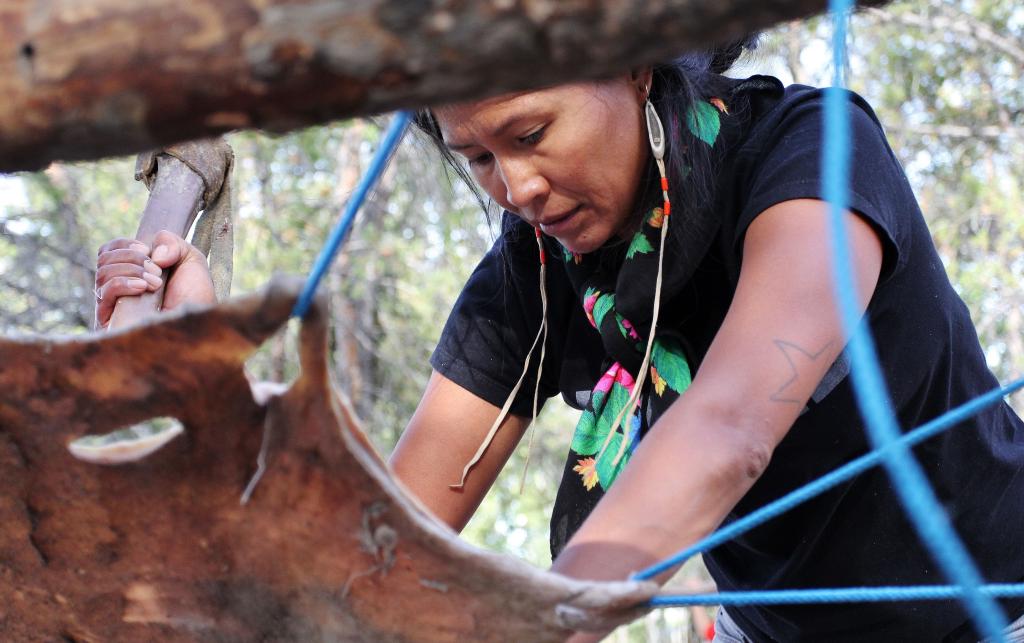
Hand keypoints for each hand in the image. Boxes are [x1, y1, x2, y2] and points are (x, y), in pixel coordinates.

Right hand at [95, 230, 215, 328]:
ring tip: (155, 283)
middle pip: (104, 259)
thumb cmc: (196, 295)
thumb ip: (171, 243)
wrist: (200, 324)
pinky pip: (103, 293)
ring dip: (130, 270)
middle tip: (157, 271)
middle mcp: (119, 288)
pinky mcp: (111, 321)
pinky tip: (142, 288)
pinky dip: (122, 284)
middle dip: (132, 258)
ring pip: (102, 274)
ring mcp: (114, 305)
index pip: (109, 250)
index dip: (125, 245)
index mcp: (132, 271)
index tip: (147, 250)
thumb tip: (152, 254)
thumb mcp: (190, 259)